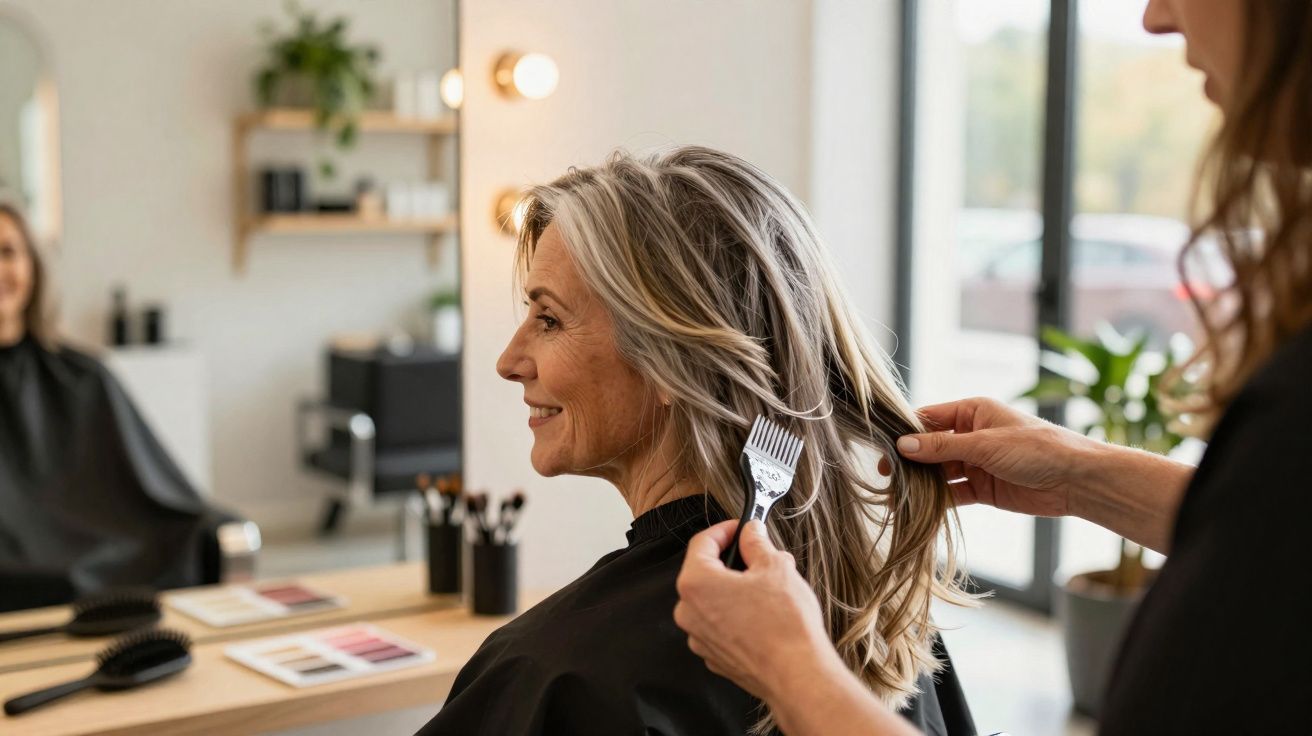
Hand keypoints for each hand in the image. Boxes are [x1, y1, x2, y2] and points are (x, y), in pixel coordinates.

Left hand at [674, 519, 839, 701]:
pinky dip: (738, 615)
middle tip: (762, 558)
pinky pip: (721, 624)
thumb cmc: (785, 624)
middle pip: (706, 572)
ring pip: (714, 600)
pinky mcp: (714, 656)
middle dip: (735, 562)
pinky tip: (765, 616)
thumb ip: (756, 542)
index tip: (742, 528)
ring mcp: (699, 638)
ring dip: (738, 589)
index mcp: (696, 583)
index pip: (702, 542)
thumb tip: (750, 532)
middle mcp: (689, 612)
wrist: (797, 675)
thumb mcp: (775, 567)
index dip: (725, 530)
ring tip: (771, 590)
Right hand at [895, 396, 1101, 517]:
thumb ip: (942, 448)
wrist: (1076, 480)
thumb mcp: (985, 444)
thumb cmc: (1036, 448)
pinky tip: (920, 508)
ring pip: (940, 472)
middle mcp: (971, 435)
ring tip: (897, 495)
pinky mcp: (983, 488)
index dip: (906, 432)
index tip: (884, 447)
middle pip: (930, 447)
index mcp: (972, 412)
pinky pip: (953, 493)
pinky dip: (938, 500)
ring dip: (922, 483)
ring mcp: (976, 463)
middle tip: (886, 476)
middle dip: (910, 461)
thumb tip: (903, 446)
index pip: (928, 419)